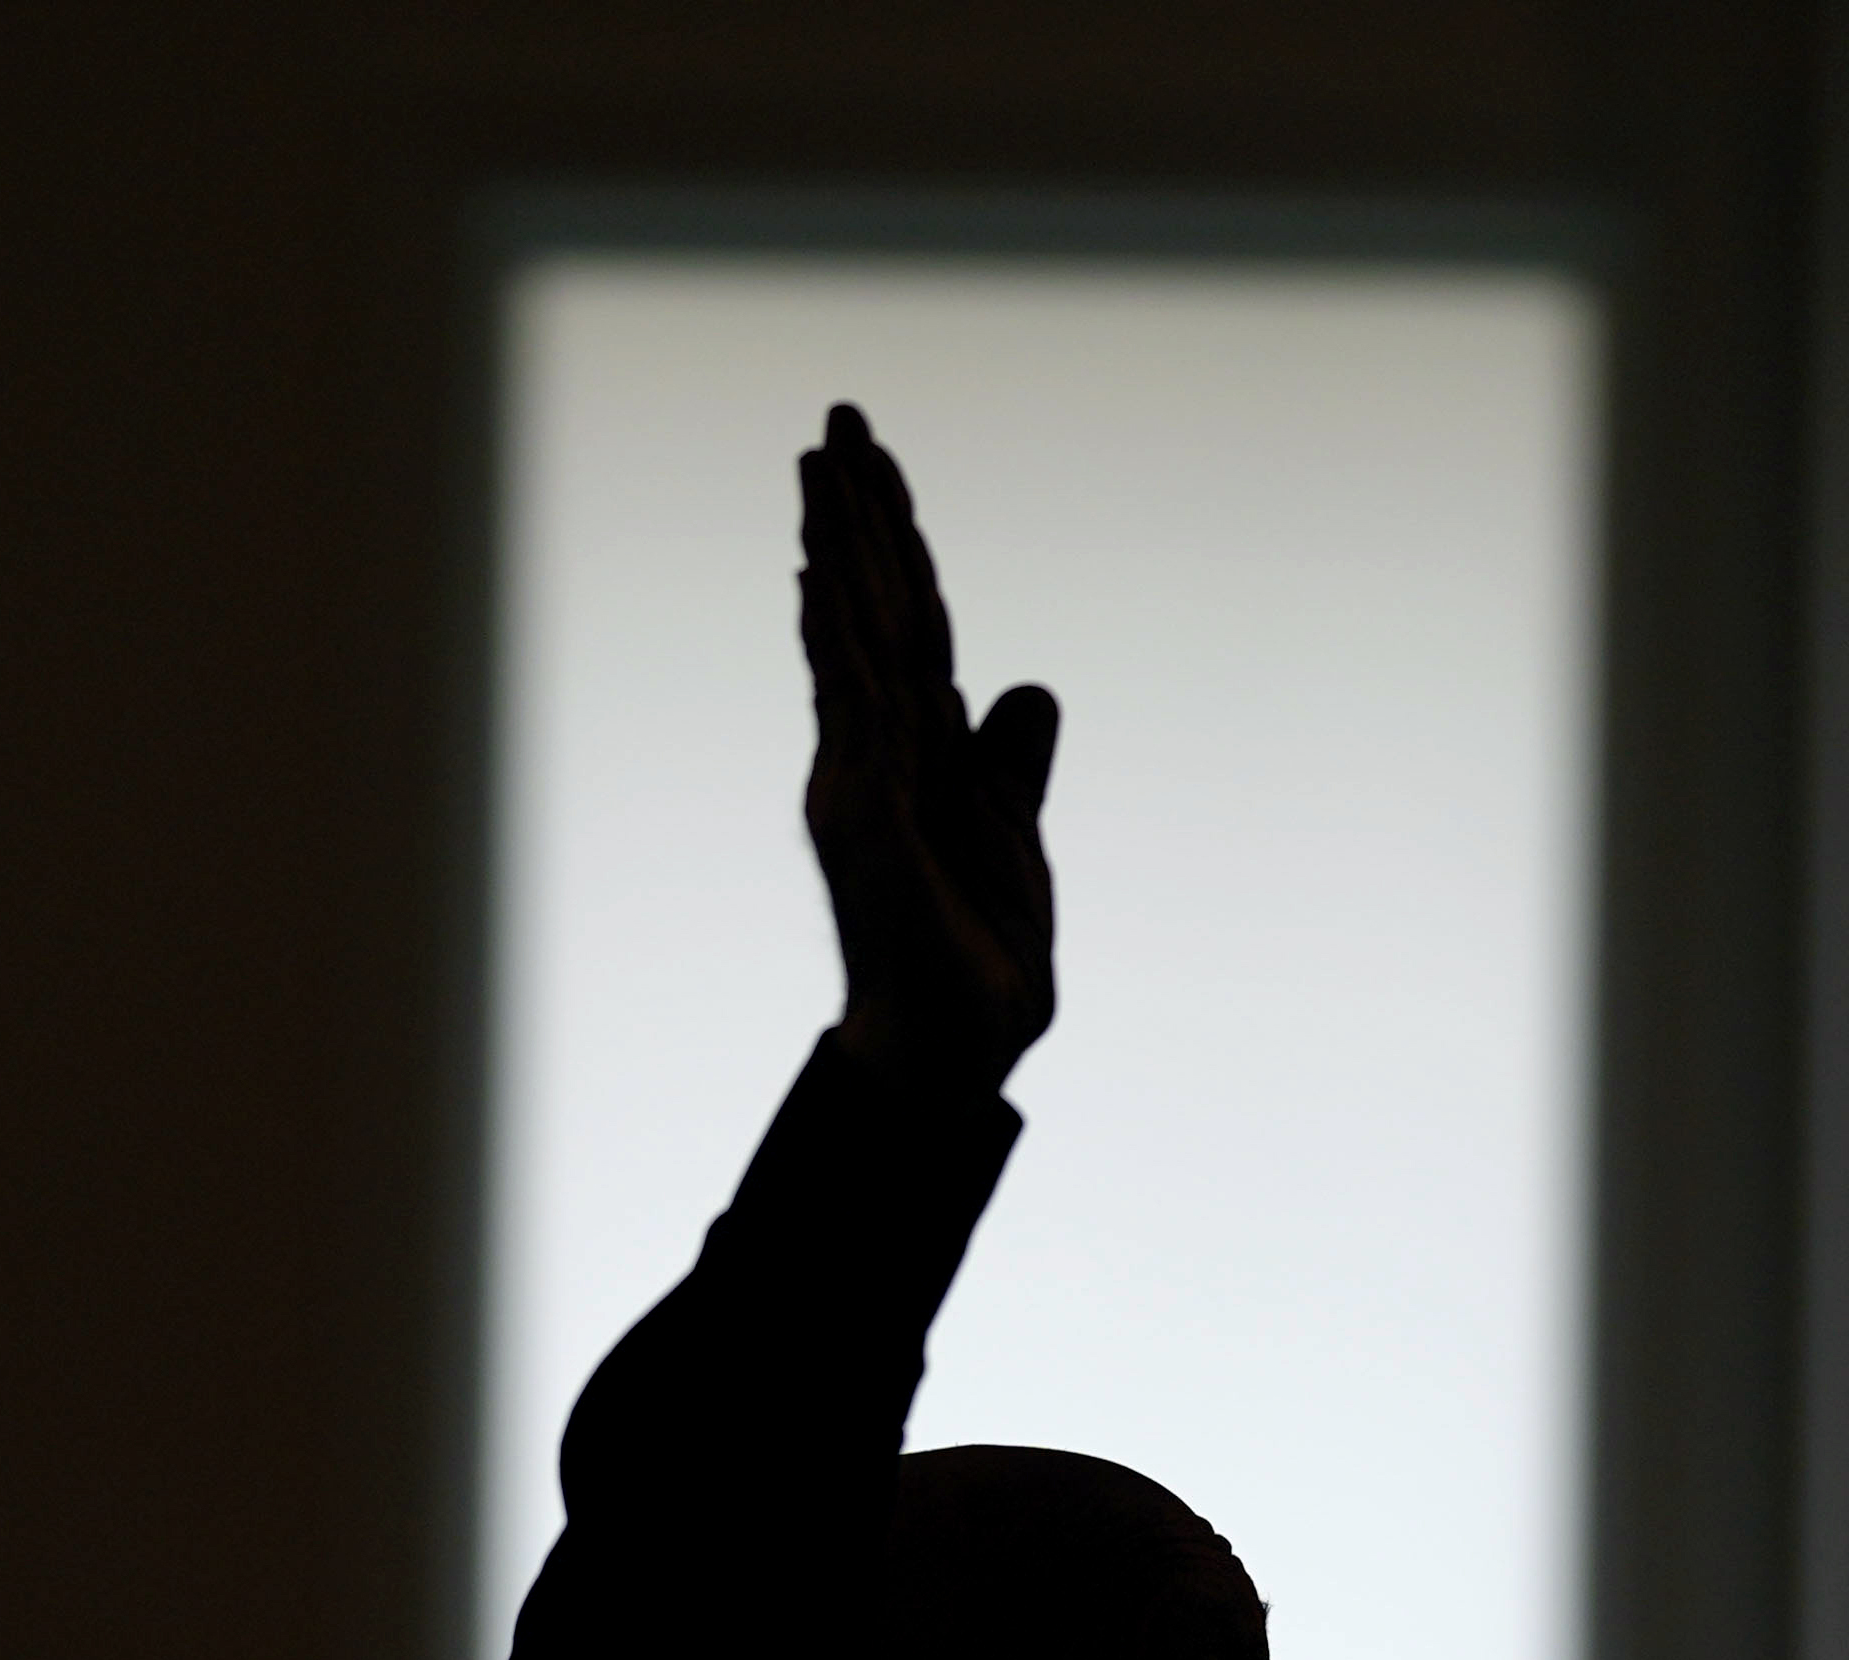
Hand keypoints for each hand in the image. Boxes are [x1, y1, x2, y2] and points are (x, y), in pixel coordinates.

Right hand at [800, 405, 1058, 1086]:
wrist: (955, 1050)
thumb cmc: (975, 960)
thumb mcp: (1011, 836)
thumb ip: (1009, 763)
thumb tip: (1029, 689)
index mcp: (916, 751)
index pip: (910, 625)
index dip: (896, 545)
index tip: (874, 469)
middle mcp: (875, 751)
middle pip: (872, 609)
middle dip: (855, 512)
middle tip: (838, 420)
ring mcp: (864, 778)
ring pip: (854, 637)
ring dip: (839, 546)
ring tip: (819, 465)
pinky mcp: (869, 814)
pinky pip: (853, 704)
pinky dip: (837, 635)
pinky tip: (818, 572)